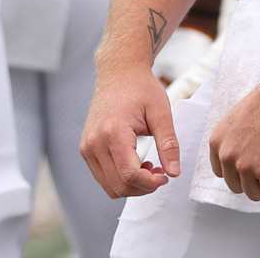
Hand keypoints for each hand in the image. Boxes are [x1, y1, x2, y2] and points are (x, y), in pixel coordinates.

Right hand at [81, 61, 180, 197]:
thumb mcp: (161, 112)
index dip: (150, 183)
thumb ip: (168, 144)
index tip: (165, 177)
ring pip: (109, 186)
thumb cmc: (141, 88)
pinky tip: (135, 164)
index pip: (129, 174)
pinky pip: (102, 177)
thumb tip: (174, 173)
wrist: (118, 72)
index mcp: (113, 132)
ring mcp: (87, 146)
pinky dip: (120, 179)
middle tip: (160, 173)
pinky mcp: (86, 148)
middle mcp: (94, 142)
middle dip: (143, 187)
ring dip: (131, 186)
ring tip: (149, 168)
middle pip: (118, 185)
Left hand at [206, 56, 259, 201]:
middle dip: (252, 180)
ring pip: (253, 193)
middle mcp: (228, 156)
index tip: (251, 164)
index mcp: (217, 142)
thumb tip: (240, 162)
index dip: (238, 170)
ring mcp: (247, 166)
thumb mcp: (236, 121)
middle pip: (236, 186)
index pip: (222, 172)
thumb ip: (232, 143)